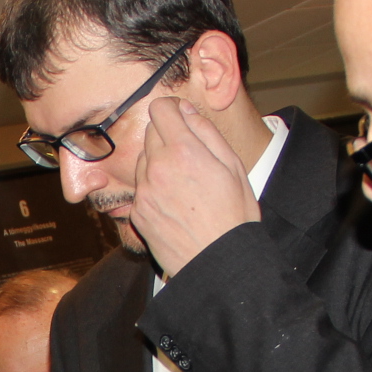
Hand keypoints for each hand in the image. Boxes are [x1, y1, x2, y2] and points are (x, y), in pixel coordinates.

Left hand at [133, 98, 262, 277]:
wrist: (218, 263)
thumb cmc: (234, 216)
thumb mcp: (233, 166)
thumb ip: (206, 132)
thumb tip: (185, 110)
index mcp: (184, 151)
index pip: (160, 109)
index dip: (172, 109)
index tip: (180, 117)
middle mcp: (157, 167)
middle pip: (150, 133)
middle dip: (167, 136)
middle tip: (190, 156)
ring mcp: (144, 191)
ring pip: (143, 160)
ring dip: (158, 162)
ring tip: (184, 184)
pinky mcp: (137, 212)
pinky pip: (141, 187)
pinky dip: (153, 188)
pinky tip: (175, 203)